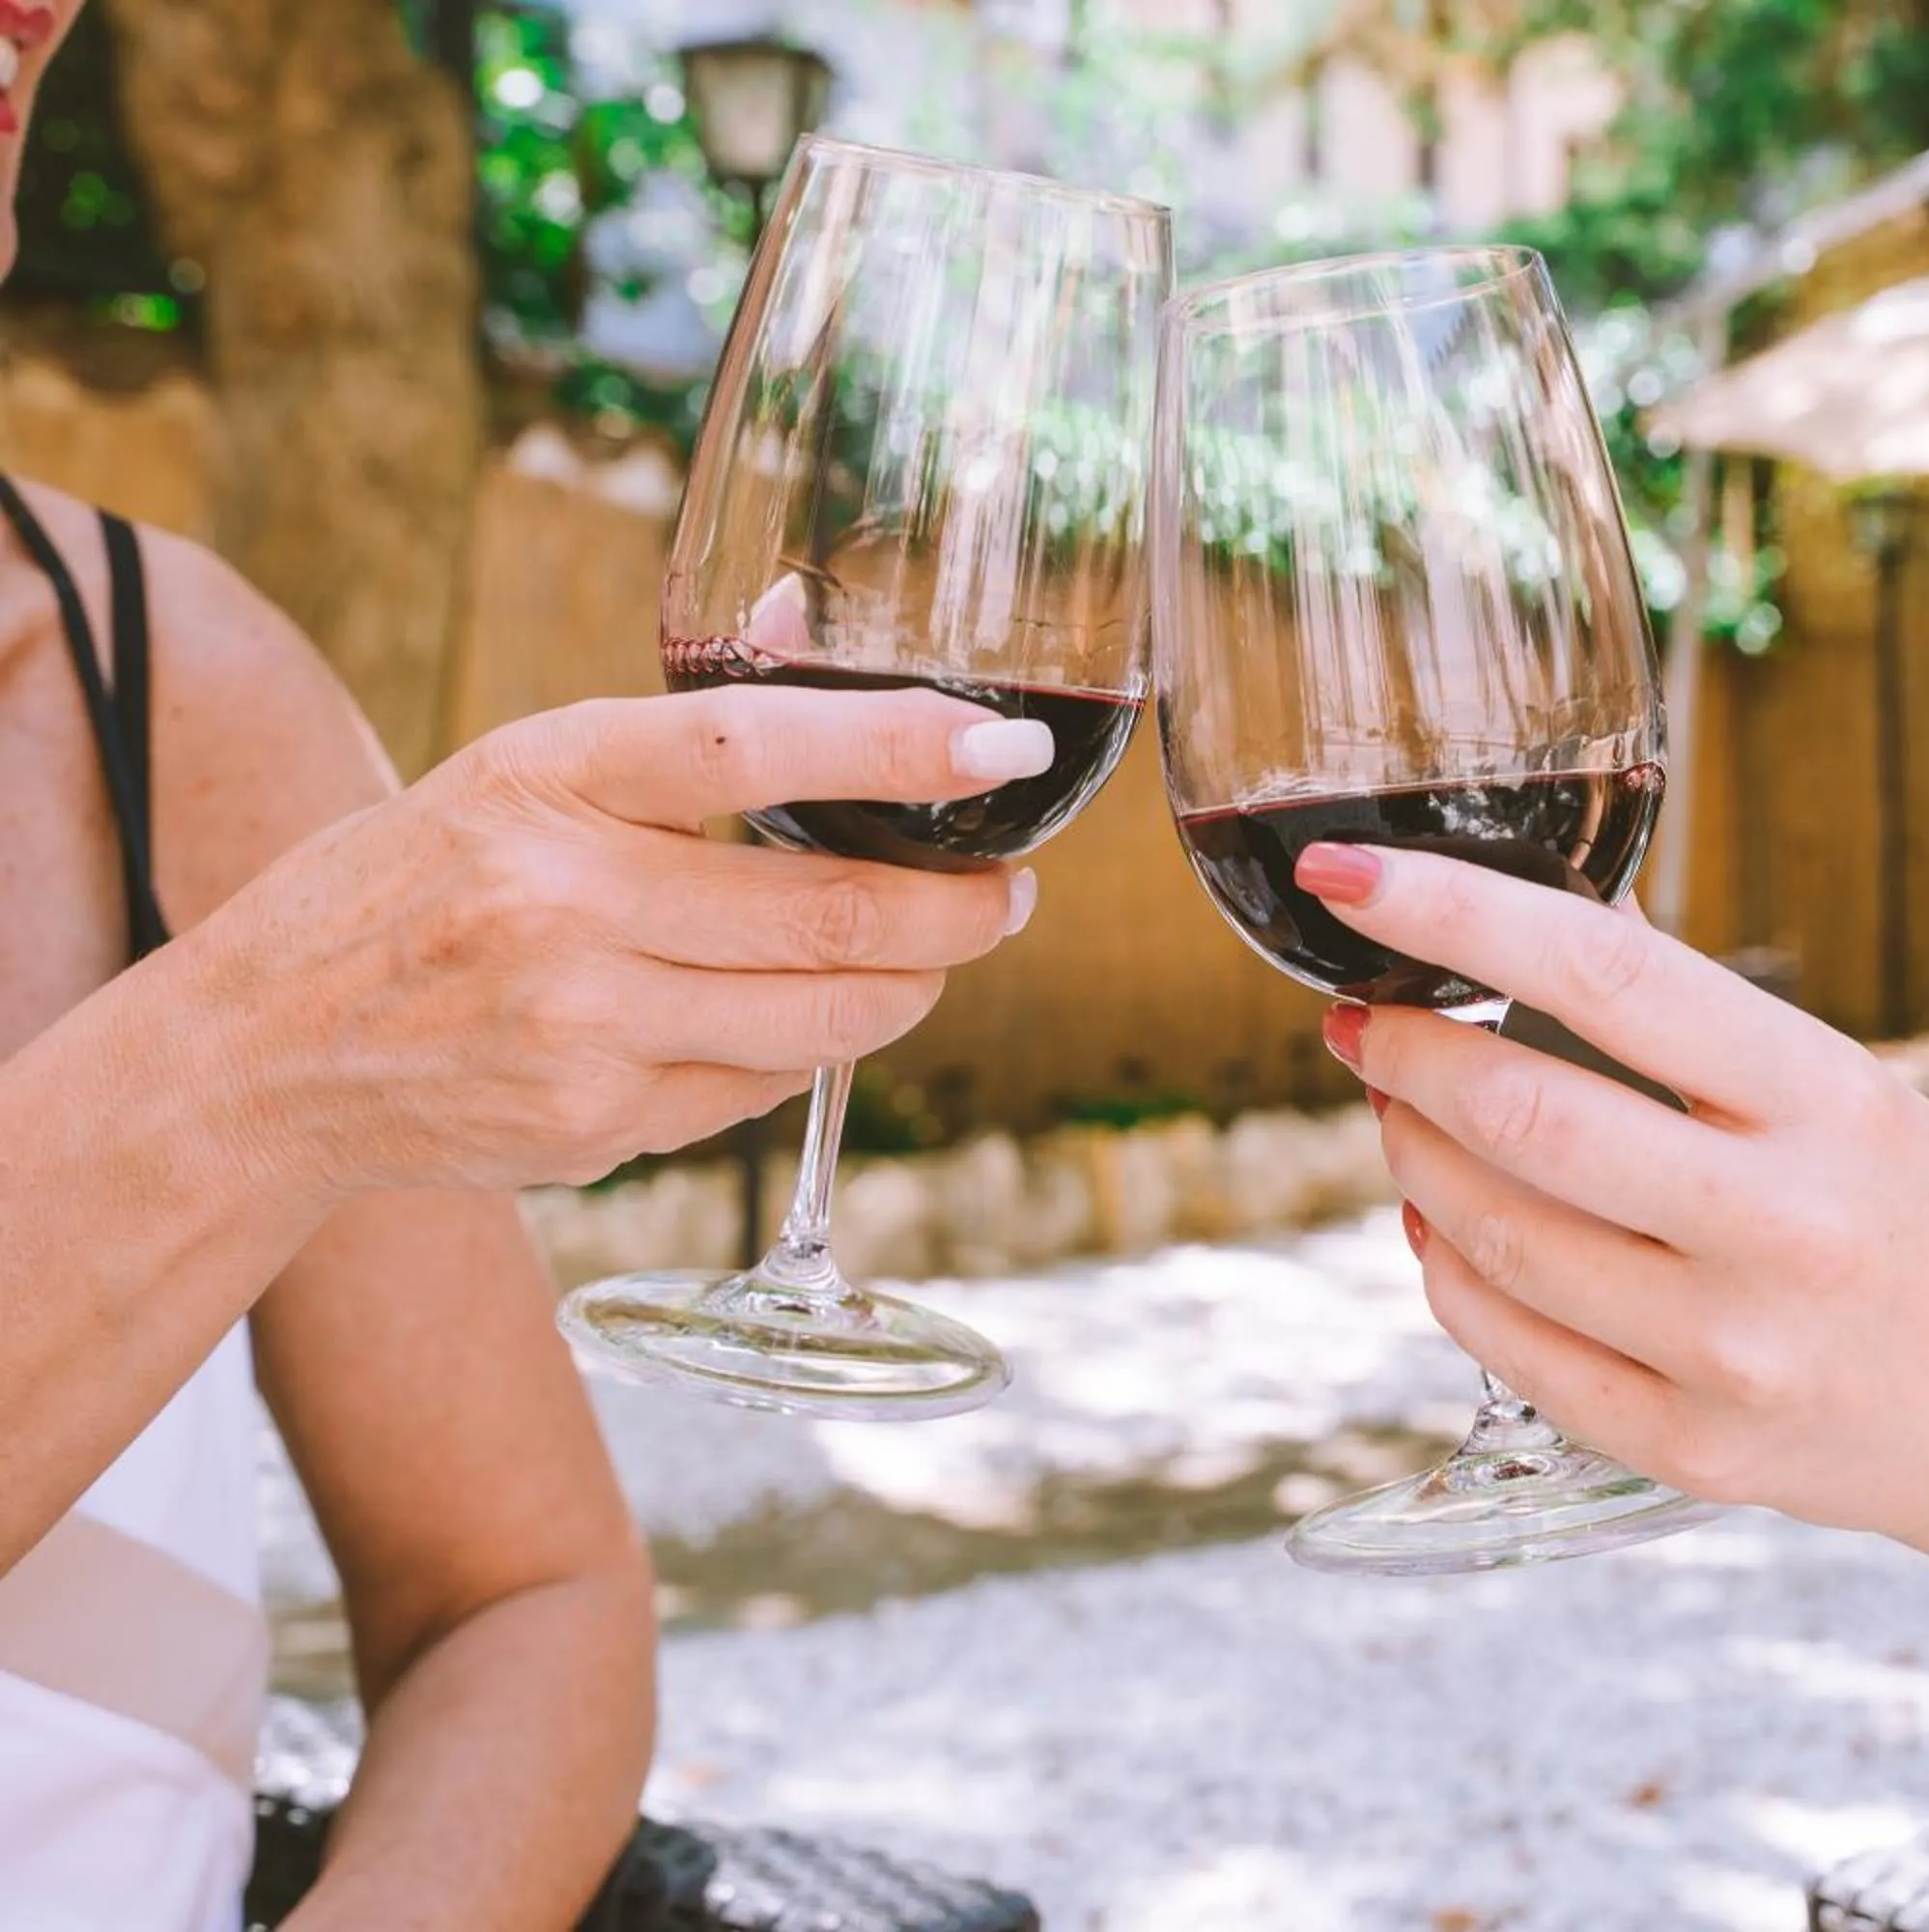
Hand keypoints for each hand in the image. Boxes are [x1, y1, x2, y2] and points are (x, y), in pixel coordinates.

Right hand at [172, 684, 1053, 1198]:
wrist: (265, 1052)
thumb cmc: (418, 886)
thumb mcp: (517, 770)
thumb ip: (674, 725)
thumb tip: (805, 613)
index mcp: (545, 776)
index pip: (751, 744)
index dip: (897, 744)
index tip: (999, 744)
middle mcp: (561, 901)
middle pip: (829, 915)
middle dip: (959, 911)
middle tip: (1007, 893)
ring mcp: (580, 1026)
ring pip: (822, 1018)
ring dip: (909, 989)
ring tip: (930, 956)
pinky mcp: (595, 1124)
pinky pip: (761, 1089)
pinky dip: (802, 1052)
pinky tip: (787, 1019)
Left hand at [1301, 842, 1928, 1578]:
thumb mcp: (1859, 1095)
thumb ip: (1705, 1025)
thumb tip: (1550, 923)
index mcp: (1829, 1105)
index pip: (1607, 977)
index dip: (1457, 912)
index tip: (1353, 875)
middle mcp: (1780, 1229)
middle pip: (1524, 1117)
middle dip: (1405, 1051)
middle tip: (1363, 1018)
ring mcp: (1730, 1352)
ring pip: (1494, 1237)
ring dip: (1413, 1157)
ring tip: (1402, 1111)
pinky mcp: (1689, 1447)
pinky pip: (1511, 1347)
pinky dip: (1448, 1269)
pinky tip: (1442, 1223)